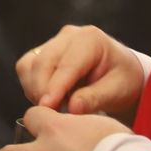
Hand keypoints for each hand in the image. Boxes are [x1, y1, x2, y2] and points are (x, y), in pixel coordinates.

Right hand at [16, 24, 144, 117]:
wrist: (122, 73)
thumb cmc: (123, 80)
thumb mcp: (118, 91)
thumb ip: (95, 98)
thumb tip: (72, 108)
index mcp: (91, 39)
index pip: (66, 64)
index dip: (55, 87)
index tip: (47, 107)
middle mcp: (69, 35)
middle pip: (43, 62)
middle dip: (42, 91)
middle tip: (52, 115)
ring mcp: (54, 42)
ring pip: (29, 65)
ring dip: (35, 90)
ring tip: (55, 107)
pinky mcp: (43, 52)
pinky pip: (27, 68)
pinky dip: (31, 87)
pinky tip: (50, 99)